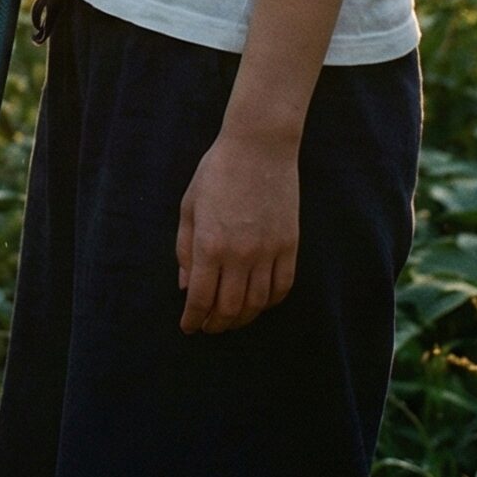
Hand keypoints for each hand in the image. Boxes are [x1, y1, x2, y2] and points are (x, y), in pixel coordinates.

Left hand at [176, 129, 299, 333]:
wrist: (259, 148)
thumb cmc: (217, 172)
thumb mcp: (190, 206)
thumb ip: (185, 249)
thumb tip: (185, 286)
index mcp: (211, 244)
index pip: (201, 298)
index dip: (193, 318)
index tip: (188, 327)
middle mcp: (241, 254)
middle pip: (230, 308)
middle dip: (216, 324)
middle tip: (208, 328)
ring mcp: (269, 252)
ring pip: (258, 303)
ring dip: (242, 318)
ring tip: (230, 320)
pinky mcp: (290, 246)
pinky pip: (283, 287)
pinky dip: (270, 303)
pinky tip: (259, 304)